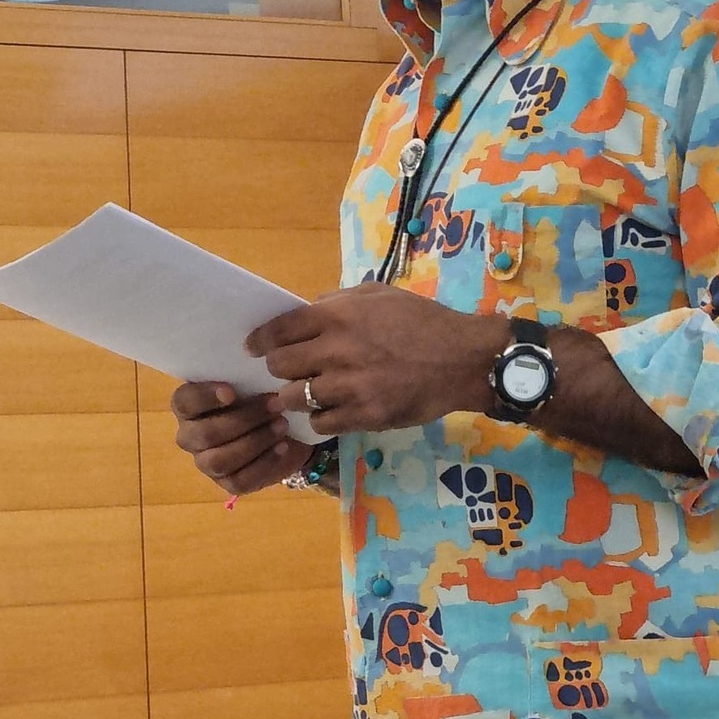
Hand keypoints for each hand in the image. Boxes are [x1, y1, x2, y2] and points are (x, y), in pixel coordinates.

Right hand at [170, 382, 312, 495]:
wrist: (284, 428)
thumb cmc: (258, 395)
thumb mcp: (252, 379)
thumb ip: (245, 373)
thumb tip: (257, 358)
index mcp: (188, 406)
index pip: (184, 402)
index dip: (205, 397)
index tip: (231, 391)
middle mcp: (190, 436)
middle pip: (206, 434)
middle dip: (244, 419)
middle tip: (276, 404)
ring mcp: (206, 463)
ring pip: (220, 460)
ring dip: (255, 441)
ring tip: (281, 425)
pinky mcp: (228, 483)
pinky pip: (240, 480)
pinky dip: (264, 463)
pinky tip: (283, 446)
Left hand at [245, 284, 506, 434]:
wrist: (464, 359)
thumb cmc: (423, 320)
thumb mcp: (379, 294)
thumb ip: (339, 301)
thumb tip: (309, 312)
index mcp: (337, 317)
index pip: (279, 330)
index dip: (260, 340)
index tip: (254, 348)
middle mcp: (337, 351)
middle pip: (280, 366)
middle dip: (278, 369)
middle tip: (287, 372)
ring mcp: (349, 387)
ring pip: (295, 399)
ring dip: (297, 396)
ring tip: (305, 395)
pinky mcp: (364, 416)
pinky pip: (322, 424)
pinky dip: (321, 418)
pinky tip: (331, 411)